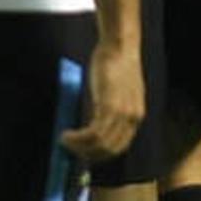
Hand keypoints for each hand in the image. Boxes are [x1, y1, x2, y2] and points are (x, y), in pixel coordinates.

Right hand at [61, 40, 145, 161]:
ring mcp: (122, 113)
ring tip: (64, 140)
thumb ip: (109, 109)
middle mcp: (132, 118)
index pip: (119, 146)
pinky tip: (67, 134)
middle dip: (87, 154)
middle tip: (70, 149)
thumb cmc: (116, 64)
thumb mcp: (117, 91)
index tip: (83, 152)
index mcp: (136, 115)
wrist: (120, 46)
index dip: (99, 153)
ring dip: (79, 147)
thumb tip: (90, 128)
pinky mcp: (110, 106)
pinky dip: (78, 138)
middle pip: (109, 149)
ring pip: (99, 144)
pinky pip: (93, 133)